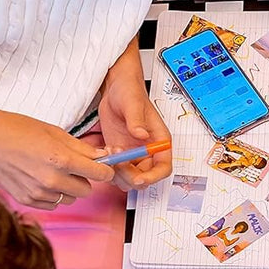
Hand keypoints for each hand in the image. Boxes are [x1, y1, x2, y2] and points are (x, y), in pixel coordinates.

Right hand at [0, 108, 115, 209]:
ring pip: (69, 199)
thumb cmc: (19, 129)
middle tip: (74, 165)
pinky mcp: (26, 200)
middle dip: (85, 179)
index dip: (105, 170)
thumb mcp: (56, 132)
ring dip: (68, 187)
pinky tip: (41, 178)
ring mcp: (37, 193)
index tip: (105, 167)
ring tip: (53, 170)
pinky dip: (52, 194)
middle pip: (86, 190)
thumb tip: (104, 156)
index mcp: (61, 160)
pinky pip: (52, 204)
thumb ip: (82, 148)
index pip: (99, 174)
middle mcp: (51, 180)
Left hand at [98, 77, 171, 192]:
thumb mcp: (132, 103)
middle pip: (144, 178)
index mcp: (159, 141)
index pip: (163, 168)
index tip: (138, 179)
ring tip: (110, 151)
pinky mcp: (119, 154)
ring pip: (128, 179)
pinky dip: (108, 168)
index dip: (153, 177)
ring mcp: (132, 154)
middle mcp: (148, 151)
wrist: (115, 89)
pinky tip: (105, 151)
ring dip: (117, 172)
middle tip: (117, 160)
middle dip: (129, 176)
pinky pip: (115, 172)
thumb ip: (136, 120)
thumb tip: (141, 135)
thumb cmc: (129, 91)